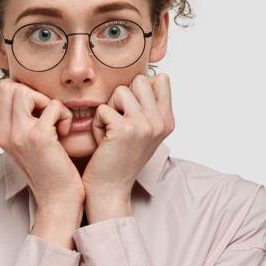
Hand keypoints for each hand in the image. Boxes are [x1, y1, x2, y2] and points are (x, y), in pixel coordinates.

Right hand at [0, 79, 83, 209]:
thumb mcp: (24, 145)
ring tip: (53, 120)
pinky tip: (65, 132)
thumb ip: (16, 123)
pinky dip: (64, 114)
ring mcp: (19, 135)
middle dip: (30, 92)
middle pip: (5, 87)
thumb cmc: (48, 171)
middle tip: (44, 113)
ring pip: (22, 91)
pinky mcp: (40, 138)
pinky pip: (53, 105)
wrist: (58, 200)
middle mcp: (4, 134)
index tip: (31, 106)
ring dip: (45, 100)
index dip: (12, 90)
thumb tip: (21, 93)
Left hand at [83, 73, 174, 220]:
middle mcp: (161, 122)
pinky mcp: (125, 129)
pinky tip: (102, 141)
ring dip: (109, 109)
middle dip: (122, 97)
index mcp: (168, 120)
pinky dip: (97, 124)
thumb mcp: (144, 131)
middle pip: (139, 80)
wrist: (110, 189)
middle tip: (119, 122)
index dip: (139, 90)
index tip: (132, 113)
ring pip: (120, 91)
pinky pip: (103, 108)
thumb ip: (150, 106)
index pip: (161, 79)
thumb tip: (150, 75)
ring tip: (110, 131)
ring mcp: (145, 125)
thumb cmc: (120, 158)